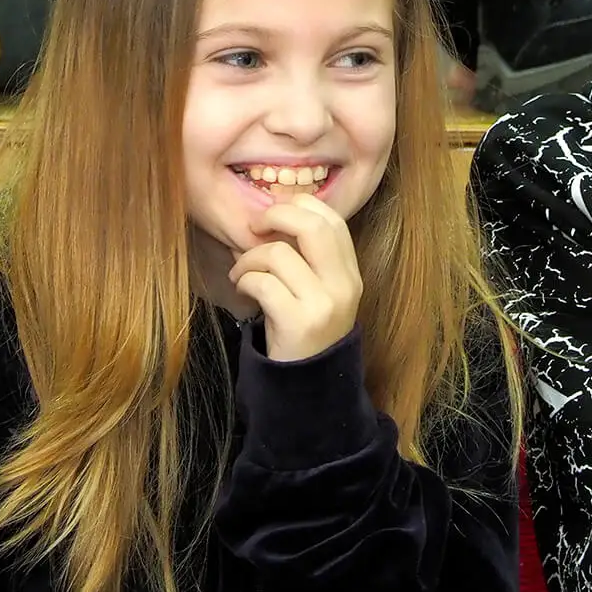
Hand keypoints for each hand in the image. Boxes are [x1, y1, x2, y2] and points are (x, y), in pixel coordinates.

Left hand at [230, 194, 363, 361]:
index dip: (299, 205)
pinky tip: (243, 289)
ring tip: (241, 272)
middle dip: (275, 216)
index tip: (273, 215)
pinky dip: (244, 280)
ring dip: (248, 258)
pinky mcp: (298, 322)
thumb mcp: (317, 292)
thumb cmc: (302, 332)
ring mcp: (323, 304)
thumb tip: (271, 215)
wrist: (306, 385)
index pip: (332, 219)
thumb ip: (307, 257)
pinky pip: (262, 282)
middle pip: (311, 226)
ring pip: (278, 253)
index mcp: (350, 273)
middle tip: (253, 227)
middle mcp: (343, 285)